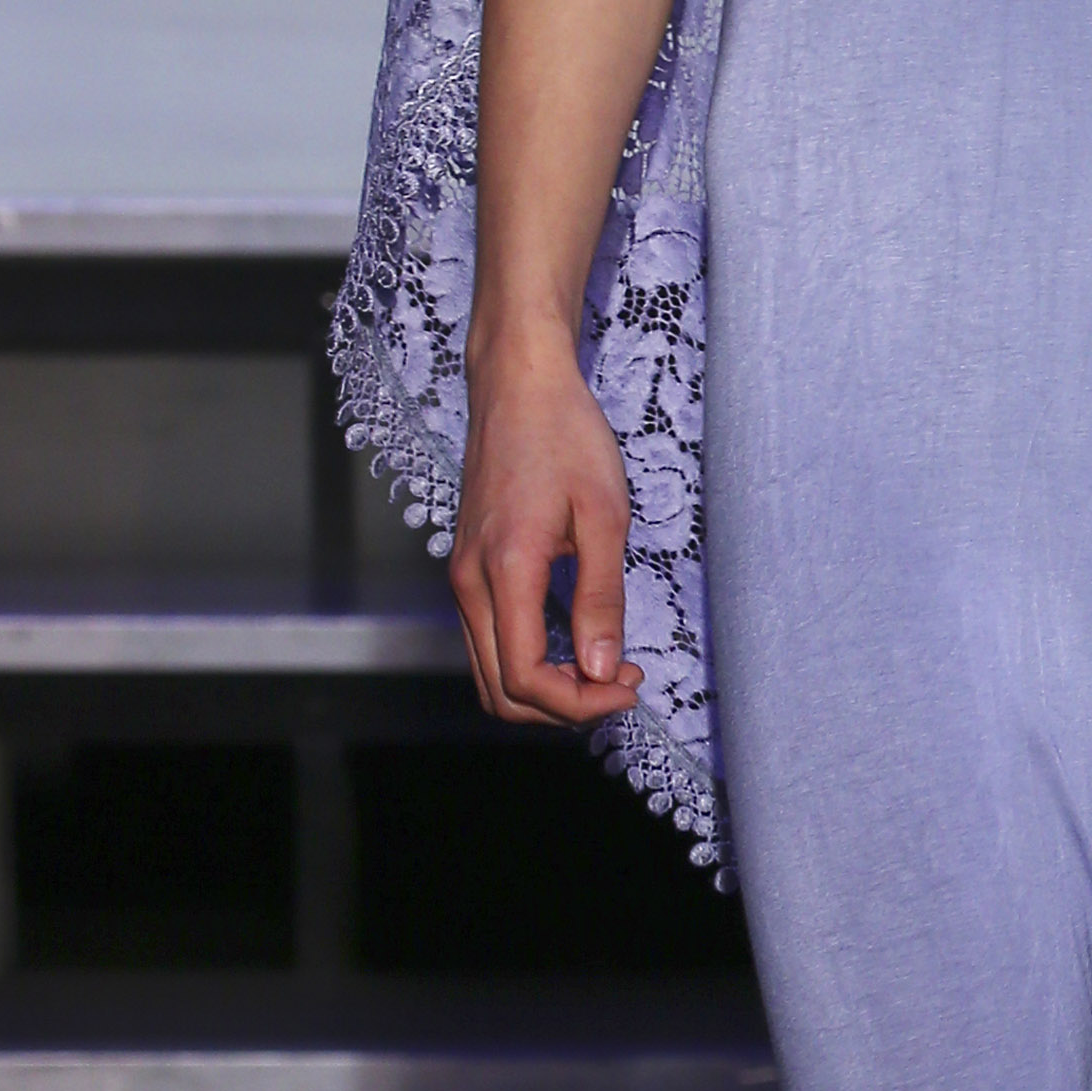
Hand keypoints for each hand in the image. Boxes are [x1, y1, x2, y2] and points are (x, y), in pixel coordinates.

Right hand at [449, 335, 640, 730]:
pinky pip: (488, 641)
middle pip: (499, 691)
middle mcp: (470, 582)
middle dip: (563, 707)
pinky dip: (528, 662)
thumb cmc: (564, 434)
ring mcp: (463, 575)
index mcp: (504, 570)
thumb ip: (601, 598)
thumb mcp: (604, 515)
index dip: (580, 704)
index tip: (628, 688)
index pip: (526, 678)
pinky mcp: (469, 566)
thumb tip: (603, 670)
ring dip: (545, 689)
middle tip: (622, 683)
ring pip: (489, 672)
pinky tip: (576, 643)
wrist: (518, 383)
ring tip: (605, 668)